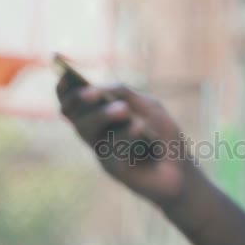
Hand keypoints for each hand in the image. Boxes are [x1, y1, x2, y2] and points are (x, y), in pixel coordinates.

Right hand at [57, 79, 194, 206]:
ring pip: (89, 132)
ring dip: (103, 116)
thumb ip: (126, 94)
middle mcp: (96, 133)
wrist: (180, 169)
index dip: (64, 89)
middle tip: (91, 92)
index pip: (73, 102)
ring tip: (121, 108)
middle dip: (81, 102)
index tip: (65, 76)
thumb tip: (101, 90)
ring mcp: (102, 151)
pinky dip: (127, 136)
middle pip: (78, 116)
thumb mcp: (148, 106)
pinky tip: (138, 126)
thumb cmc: (162, 134)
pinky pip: (113, 150)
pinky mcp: (114, 169)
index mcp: (100, 115)